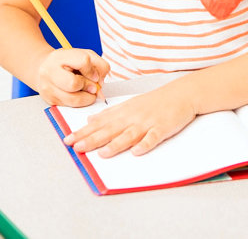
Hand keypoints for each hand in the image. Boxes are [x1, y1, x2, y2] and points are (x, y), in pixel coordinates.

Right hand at [35, 48, 108, 106]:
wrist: (46, 69)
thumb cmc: (67, 62)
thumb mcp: (83, 55)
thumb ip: (98, 65)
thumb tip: (100, 82)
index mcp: (59, 57)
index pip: (83, 61)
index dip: (93, 70)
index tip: (95, 75)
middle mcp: (49, 72)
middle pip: (73, 84)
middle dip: (88, 86)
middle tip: (93, 87)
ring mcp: (48, 88)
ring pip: (74, 99)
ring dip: (87, 98)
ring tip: (89, 92)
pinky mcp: (51, 101)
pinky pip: (71, 106)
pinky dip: (81, 103)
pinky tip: (80, 95)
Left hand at [63, 84, 195, 157]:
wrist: (180, 94)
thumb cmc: (154, 101)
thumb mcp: (129, 104)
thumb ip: (109, 114)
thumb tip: (90, 120)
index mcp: (122, 112)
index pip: (99, 123)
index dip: (83, 132)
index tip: (67, 139)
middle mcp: (132, 117)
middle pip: (110, 129)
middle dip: (92, 139)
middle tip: (77, 147)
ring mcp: (147, 122)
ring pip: (129, 134)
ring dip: (116, 144)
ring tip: (102, 153)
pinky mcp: (162, 128)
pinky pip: (153, 137)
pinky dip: (145, 144)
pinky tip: (137, 152)